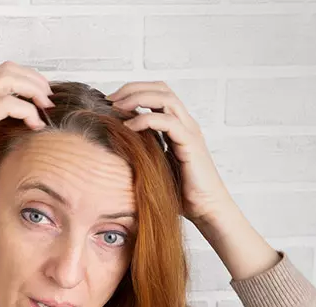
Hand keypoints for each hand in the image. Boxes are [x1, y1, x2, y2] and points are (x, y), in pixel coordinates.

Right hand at [0, 61, 54, 192]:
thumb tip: (24, 133)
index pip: (5, 73)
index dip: (29, 79)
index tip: (44, 98)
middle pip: (9, 69)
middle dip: (35, 80)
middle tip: (49, 100)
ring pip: (8, 78)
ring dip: (33, 90)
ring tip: (45, 108)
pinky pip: (6, 104)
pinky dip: (25, 111)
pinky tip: (34, 125)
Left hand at [106, 81, 235, 225]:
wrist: (206, 209)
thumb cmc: (180, 192)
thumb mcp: (154, 165)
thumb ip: (142, 150)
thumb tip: (113, 145)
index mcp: (178, 126)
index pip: (158, 93)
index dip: (134, 90)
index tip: (110, 101)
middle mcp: (185, 124)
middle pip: (161, 88)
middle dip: (132, 88)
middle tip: (109, 99)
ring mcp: (190, 132)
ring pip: (166, 98)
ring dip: (138, 98)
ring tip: (117, 107)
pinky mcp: (190, 144)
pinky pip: (168, 122)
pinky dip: (145, 120)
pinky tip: (128, 128)